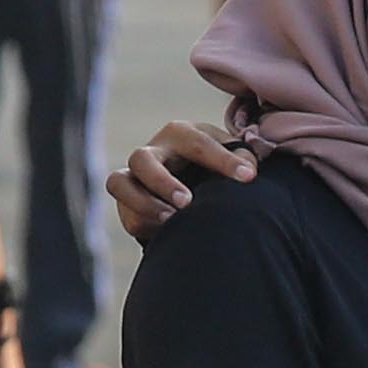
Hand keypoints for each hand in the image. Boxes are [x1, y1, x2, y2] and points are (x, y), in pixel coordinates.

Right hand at [105, 119, 253, 238]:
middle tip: (187, 203)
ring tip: (172, 220)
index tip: (249, 177)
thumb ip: (244, 158)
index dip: (224, 160)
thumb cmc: (215, 163)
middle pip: (142, 160)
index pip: (198, 143)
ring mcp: (134, 177)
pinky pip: (129, 217)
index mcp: (180, 134)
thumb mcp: (232, 155)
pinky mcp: (127, 204)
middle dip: (162, 182)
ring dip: (144, 204)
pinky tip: (168, 233)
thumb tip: (249, 168)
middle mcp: (152, 151)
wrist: (195, 180)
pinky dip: (147, 225)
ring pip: (119, 184)